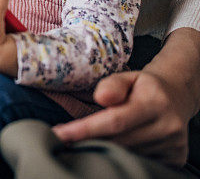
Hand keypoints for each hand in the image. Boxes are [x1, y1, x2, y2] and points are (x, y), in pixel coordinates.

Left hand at [52, 70, 192, 165]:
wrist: (177, 96)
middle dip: (89, 140)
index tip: (59, 134)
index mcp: (155, 102)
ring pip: (129, 153)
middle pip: (119, 141)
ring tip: (94, 138)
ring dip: (107, 147)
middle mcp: (168, 126)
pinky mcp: (176, 157)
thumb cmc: (143, 86)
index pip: (114, 121)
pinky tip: (117, 145)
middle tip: (67, 137)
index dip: (85, 130)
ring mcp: (173, 144)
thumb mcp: (127, 76)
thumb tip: (101, 97)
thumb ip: (112, 85)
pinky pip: (142, 160)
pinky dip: (125, 154)